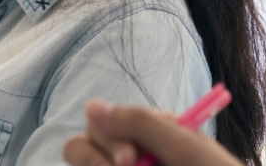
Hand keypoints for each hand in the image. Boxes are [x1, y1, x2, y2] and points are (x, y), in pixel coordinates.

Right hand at [62, 100, 240, 165]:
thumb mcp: (184, 147)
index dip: (110, 138)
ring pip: (82, 164)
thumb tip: (89, 105)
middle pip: (82, 144)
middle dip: (95, 157)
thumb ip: (139, 123)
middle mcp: (131, 153)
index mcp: (148, 133)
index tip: (130, 159)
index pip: (103, 121)